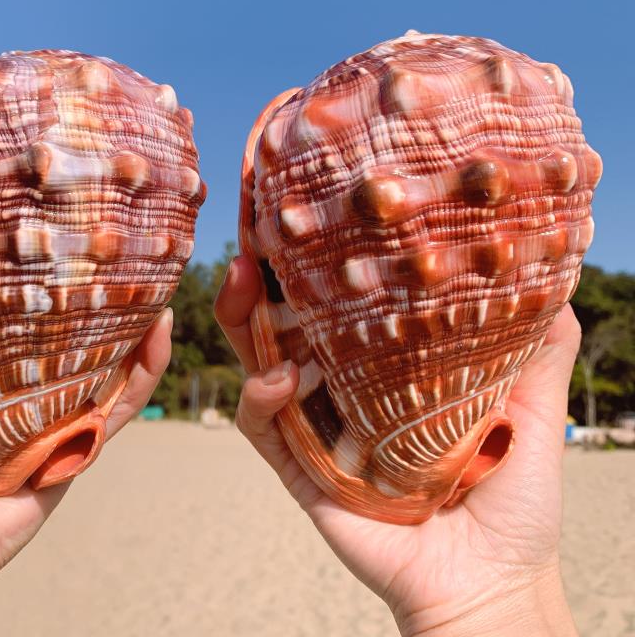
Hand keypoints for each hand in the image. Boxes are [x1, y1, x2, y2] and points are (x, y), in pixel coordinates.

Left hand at [0, 224, 172, 636]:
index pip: (7, 296)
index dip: (28, 256)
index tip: (45, 212)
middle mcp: (13, 379)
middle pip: (64, 321)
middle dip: (92, 279)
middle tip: (113, 231)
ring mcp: (48, 410)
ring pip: (105, 355)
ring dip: (134, 316)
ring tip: (153, 271)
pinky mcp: (74, 444)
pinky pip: (120, 403)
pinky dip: (146, 368)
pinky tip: (158, 327)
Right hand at [216, 255, 579, 636]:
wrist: (490, 581)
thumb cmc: (513, 499)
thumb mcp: (534, 411)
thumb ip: (541, 350)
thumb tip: (558, 279)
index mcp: (388, 371)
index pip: (344, 307)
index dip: (319, 264)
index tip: (303, 218)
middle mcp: (346, 393)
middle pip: (289, 326)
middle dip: (262, 282)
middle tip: (252, 242)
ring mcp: (319, 430)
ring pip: (260, 365)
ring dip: (241, 323)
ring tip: (243, 283)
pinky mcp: (302, 471)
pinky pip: (263, 428)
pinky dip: (260, 397)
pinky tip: (279, 375)